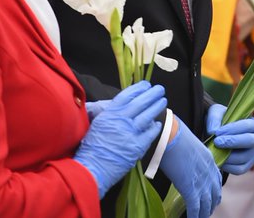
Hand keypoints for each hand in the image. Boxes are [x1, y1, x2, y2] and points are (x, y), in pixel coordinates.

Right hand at [72, 82, 166, 196]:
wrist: (92, 169)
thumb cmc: (90, 148)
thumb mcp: (93, 124)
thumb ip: (101, 112)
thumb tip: (101, 103)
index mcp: (109, 114)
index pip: (126, 96)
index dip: (137, 89)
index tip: (145, 85)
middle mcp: (121, 121)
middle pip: (140, 103)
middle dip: (152, 94)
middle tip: (160, 89)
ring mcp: (130, 133)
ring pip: (148, 116)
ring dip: (157, 107)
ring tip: (163, 101)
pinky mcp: (137, 147)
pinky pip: (150, 133)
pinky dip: (155, 127)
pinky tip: (157, 124)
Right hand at [159, 117, 221, 217]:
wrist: (171, 136)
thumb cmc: (176, 136)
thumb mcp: (191, 146)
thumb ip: (193, 157)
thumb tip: (186, 162)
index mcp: (209, 160)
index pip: (217, 179)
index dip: (215, 190)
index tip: (213, 196)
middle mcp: (208, 172)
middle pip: (214, 194)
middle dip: (212, 204)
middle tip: (208, 211)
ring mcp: (201, 181)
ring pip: (207, 203)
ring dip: (205, 213)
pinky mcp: (190, 189)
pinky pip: (195, 207)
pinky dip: (195, 216)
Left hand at [206, 105, 253, 174]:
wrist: (221, 135)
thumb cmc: (222, 121)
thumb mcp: (217, 113)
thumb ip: (214, 118)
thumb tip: (213, 131)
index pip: (247, 126)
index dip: (232, 129)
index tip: (217, 132)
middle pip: (250, 142)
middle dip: (232, 142)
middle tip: (217, 142)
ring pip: (243, 158)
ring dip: (227, 155)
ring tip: (215, 150)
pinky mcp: (246, 166)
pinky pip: (238, 170)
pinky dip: (227, 166)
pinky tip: (218, 158)